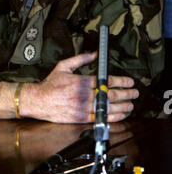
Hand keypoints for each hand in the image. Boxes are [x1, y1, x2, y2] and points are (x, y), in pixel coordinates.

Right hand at [20, 52, 138, 123]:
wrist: (39, 101)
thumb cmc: (50, 84)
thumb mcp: (63, 66)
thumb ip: (80, 59)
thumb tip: (94, 54)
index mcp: (81, 81)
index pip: (106, 81)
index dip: (121, 81)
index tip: (129, 81)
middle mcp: (83, 95)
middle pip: (111, 95)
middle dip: (126, 94)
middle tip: (135, 93)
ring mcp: (83, 108)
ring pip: (108, 108)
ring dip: (123, 107)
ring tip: (131, 105)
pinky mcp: (81, 118)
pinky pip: (101, 119)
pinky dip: (113, 117)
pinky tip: (120, 115)